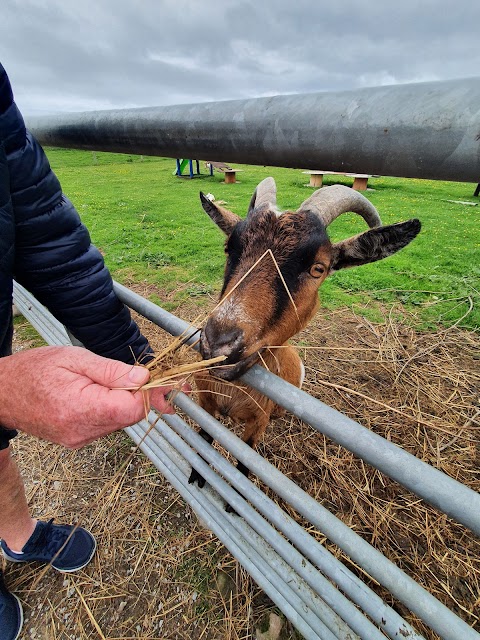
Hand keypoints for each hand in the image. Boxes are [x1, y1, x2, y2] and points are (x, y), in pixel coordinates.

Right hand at [0, 346, 173, 447]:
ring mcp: (79, 440)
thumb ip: (112, 371)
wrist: (2, 394)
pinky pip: (108, 425)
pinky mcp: (78, 441)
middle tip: (149, 374)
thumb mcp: (75, 358)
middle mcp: (82, 431)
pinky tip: (102, 393)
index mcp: (81, 409)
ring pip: (121, 421)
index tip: (165, 379)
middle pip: (131, 416)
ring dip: (126, 401)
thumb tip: (144, 378)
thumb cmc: (34, 371)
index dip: (151, 392)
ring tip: (113, 380)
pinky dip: (113, 408)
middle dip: (143, 394)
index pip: (133, 408)